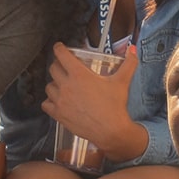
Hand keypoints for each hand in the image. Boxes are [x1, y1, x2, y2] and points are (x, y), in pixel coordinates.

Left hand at [42, 44, 144, 159]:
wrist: (110, 130)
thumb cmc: (114, 107)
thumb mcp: (121, 82)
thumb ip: (128, 64)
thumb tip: (132, 51)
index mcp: (79, 75)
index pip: (62, 55)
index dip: (59, 48)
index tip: (59, 47)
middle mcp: (67, 86)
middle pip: (53, 69)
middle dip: (57, 65)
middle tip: (63, 66)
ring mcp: (61, 101)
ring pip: (49, 86)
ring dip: (54, 83)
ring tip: (61, 84)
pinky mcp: (59, 115)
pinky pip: (46, 104)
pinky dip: (49, 101)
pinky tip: (57, 100)